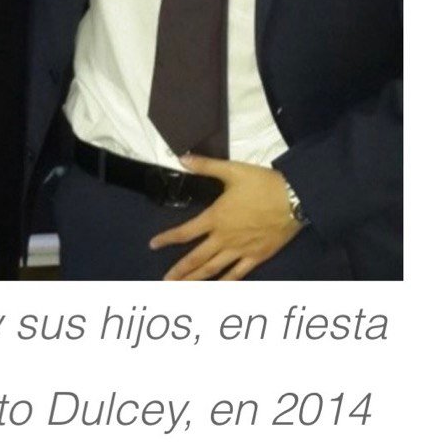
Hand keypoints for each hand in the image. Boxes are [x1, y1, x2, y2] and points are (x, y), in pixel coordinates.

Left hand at [150, 155, 301, 280]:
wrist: (294, 199)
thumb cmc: (262, 183)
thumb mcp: (231, 170)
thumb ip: (205, 165)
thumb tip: (181, 157)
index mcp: (215, 218)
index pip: (185, 232)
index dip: (167, 239)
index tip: (153, 245)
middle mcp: (225, 238)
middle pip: (196, 258)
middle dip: (179, 271)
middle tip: (164, 281)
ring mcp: (241, 250)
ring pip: (214, 270)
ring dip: (196, 280)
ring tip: (182, 289)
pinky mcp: (258, 257)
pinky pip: (238, 273)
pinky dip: (226, 282)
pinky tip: (217, 288)